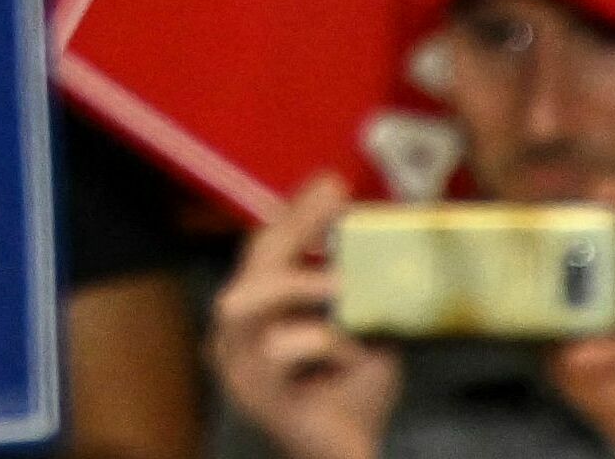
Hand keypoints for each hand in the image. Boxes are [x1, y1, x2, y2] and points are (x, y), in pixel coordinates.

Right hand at [209, 180, 400, 458]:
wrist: (348, 456)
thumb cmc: (351, 395)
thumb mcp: (360, 331)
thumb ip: (357, 294)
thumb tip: (380, 238)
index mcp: (256, 314)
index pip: (265, 250)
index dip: (295, 213)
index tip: (329, 182)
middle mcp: (234, 335)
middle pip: (250, 266)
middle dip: (292, 228)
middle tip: (334, 203)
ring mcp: (238, 366)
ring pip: (244, 304)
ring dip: (296, 285)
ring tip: (339, 284)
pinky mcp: (257, 395)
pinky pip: (279, 351)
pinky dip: (321, 343)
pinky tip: (349, 355)